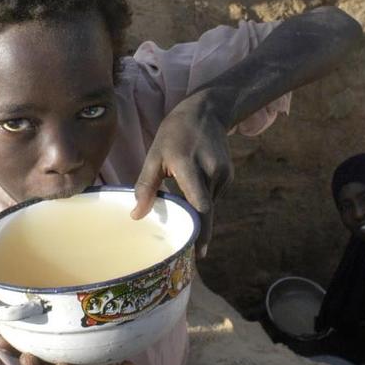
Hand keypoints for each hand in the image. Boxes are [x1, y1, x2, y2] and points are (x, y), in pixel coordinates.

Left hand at [130, 93, 232, 258]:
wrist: (205, 111)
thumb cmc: (173, 135)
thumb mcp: (154, 155)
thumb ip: (145, 186)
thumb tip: (136, 216)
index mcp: (188, 164)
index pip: (199, 204)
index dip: (200, 230)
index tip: (198, 253)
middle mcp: (211, 170)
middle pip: (206, 209)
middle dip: (199, 230)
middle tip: (193, 250)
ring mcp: (224, 173)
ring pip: (209, 203)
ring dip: (196, 209)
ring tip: (182, 196)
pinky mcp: (229, 175)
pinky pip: (213, 195)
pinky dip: (202, 197)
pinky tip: (192, 185)